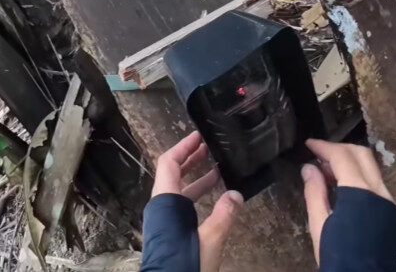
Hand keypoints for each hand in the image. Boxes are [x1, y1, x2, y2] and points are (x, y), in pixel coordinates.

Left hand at [153, 131, 243, 271]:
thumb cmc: (184, 264)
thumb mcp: (210, 239)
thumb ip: (224, 215)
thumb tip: (236, 193)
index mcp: (165, 201)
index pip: (169, 163)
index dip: (183, 147)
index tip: (198, 136)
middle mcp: (160, 206)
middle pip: (172, 173)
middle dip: (190, 159)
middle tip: (209, 147)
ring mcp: (163, 218)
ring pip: (178, 190)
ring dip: (196, 178)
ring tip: (217, 169)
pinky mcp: (168, 230)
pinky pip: (180, 204)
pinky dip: (196, 195)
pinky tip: (215, 197)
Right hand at [300, 139, 395, 262]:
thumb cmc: (337, 254)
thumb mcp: (319, 224)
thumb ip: (315, 192)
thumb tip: (309, 168)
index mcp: (360, 192)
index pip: (342, 156)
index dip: (324, 147)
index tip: (309, 144)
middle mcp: (380, 191)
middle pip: (362, 155)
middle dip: (339, 149)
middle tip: (319, 154)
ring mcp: (390, 201)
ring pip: (371, 168)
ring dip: (349, 162)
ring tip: (327, 171)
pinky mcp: (392, 211)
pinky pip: (375, 183)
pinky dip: (358, 177)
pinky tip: (343, 186)